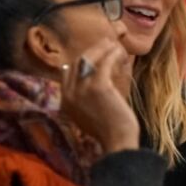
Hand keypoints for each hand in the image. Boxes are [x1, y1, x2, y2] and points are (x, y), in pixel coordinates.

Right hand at [61, 36, 137, 153]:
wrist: (117, 142)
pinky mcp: (98, 86)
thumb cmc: (109, 132)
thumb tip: (88, 82)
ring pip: (89, 59)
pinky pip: (104, 62)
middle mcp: (69, 93)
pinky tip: (120, 53)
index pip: (67, 71)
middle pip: (77, 62)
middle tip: (105, 44)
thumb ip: (83, 101)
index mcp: (65, 101)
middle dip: (92, 50)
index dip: (81, 60)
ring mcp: (82, 89)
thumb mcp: (88, 116)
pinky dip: (112, 55)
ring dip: (102, 49)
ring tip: (113, 45)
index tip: (94, 54)